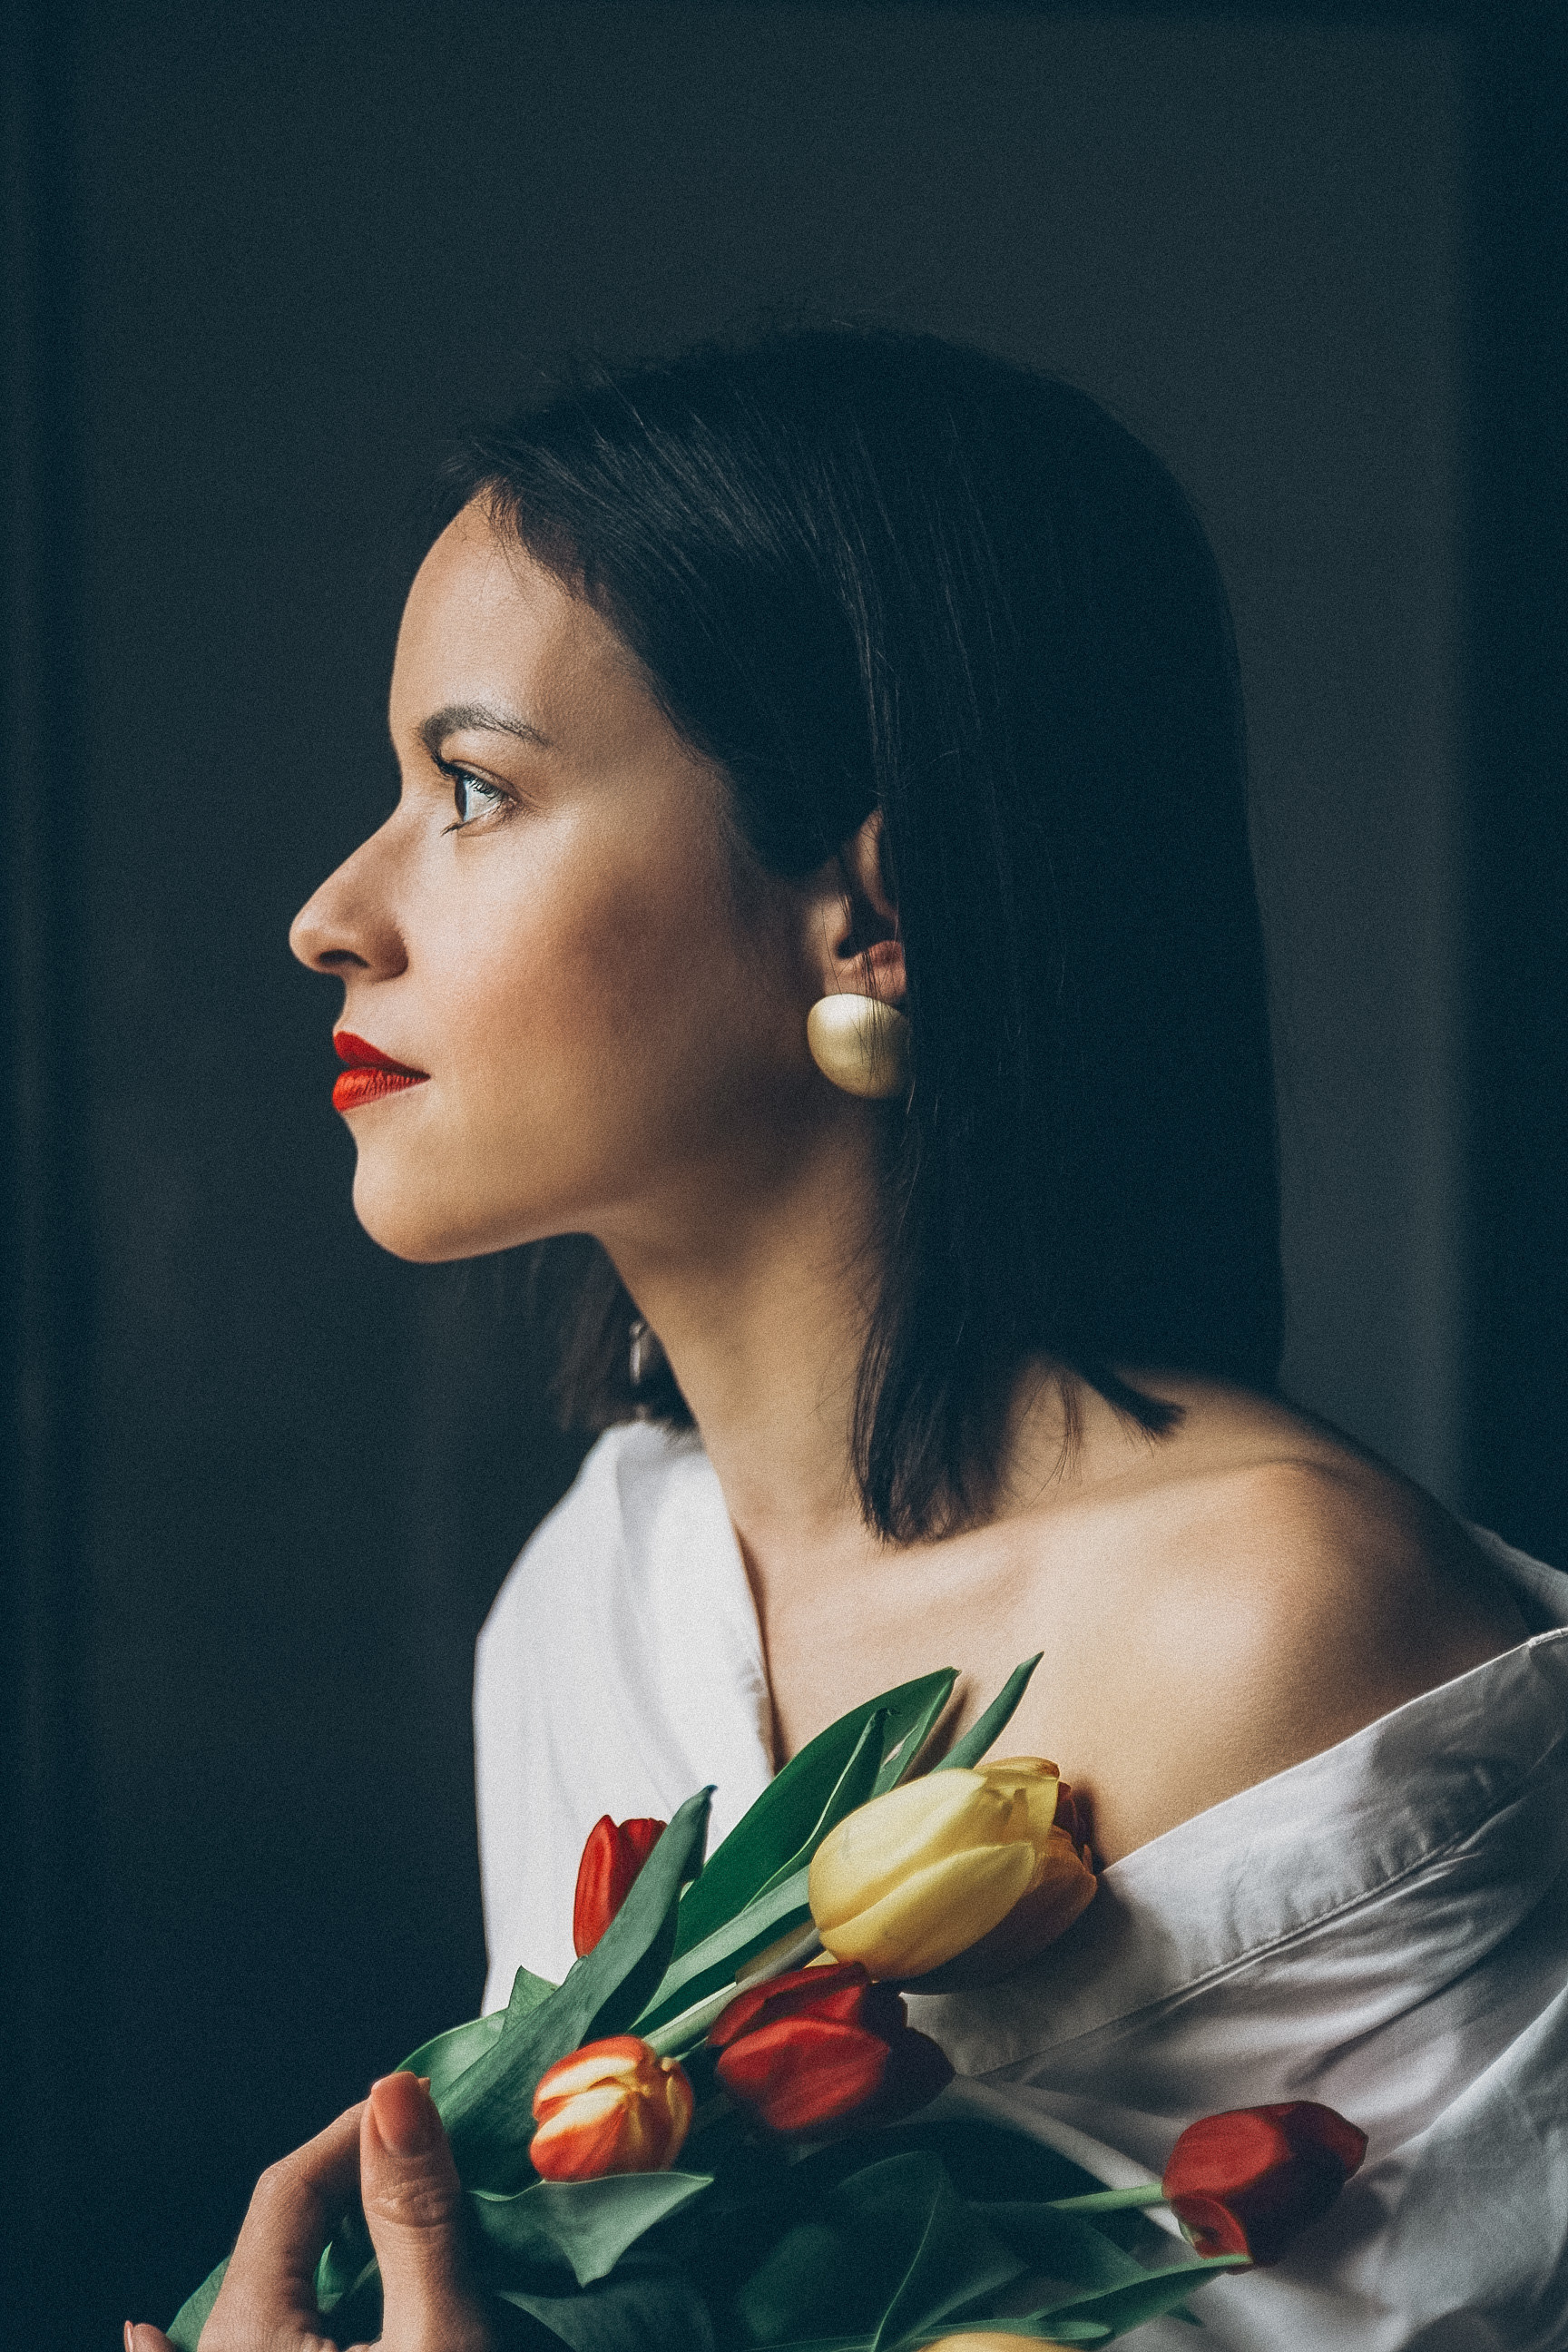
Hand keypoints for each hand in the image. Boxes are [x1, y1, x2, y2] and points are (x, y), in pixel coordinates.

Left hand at [126, 2071, 495, 2351]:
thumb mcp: (438, 2337)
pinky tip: (170, 2331)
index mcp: (246, 2333)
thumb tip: (396, 2092)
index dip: (362, 2129)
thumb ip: (416, 2218)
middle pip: (286, 2234)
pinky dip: (253, 2315)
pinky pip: (252, 2341)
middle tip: (437, 2157)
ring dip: (342, 2246)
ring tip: (410, 2217)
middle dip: (362, 2184)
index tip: (428, 2101)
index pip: (291, 2185)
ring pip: (284, 2286)